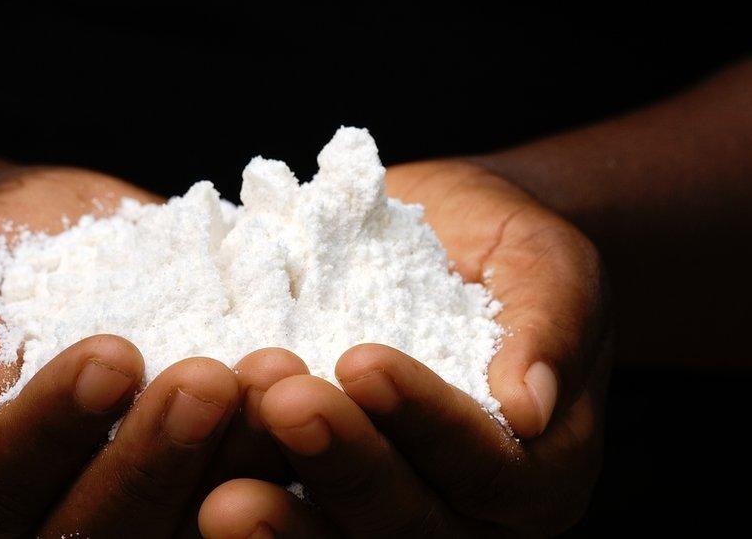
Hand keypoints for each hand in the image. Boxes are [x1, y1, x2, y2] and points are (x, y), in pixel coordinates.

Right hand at [0, 169, 306, 535]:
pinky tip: (325, 404)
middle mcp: (38, 525)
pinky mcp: (203, 493)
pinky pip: (246, 500)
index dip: (50, 428)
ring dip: (236, 465)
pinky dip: (283, 462)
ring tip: (276, 383)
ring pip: (177, 532)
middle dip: (153, 460)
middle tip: (207, 382)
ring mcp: (130, 517)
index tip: (111, 357)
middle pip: (90, 533)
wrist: (73, 254)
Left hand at [198, 161, 609, 536]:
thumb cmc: (502, 248)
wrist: (442, 242)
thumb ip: (553, 325)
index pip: (487, 465)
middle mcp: (469, 516)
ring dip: (287, 522)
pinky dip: (258, 519)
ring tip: (223, 494)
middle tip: (283, 405)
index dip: (426, 420)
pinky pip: (298, 527)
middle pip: (411, 523)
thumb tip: (531, 406)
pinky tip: (199, 495)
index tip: (362, 361)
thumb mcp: (548, 262)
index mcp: (538, 471)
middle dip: (346, 466)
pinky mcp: (327, 501)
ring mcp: (395, 517)